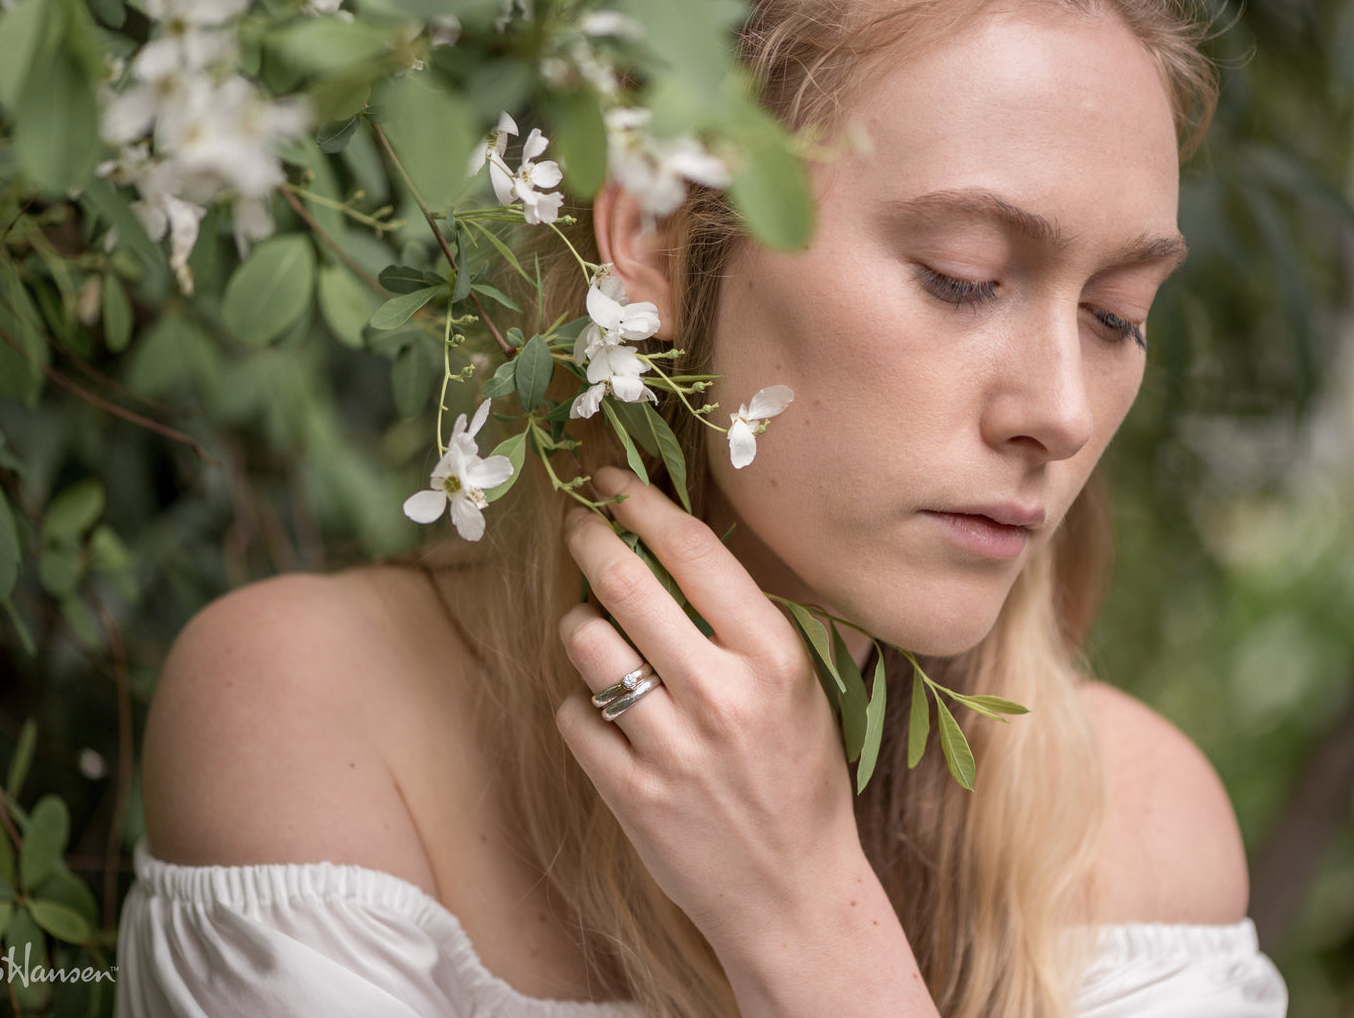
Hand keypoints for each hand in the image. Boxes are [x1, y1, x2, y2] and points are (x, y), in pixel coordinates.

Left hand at [555, 468, 865, 955]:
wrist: (794, 895)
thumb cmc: (800, 778)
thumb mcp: (803, 688)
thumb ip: (748, 620)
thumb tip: (675, 541)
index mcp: (774, 660)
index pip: (694, 552)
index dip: (642, 502)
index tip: (612, 481)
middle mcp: (722, 697)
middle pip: (625, 584)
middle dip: (589, 539)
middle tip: (578, 525)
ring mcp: (671, 749)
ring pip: (587, 644)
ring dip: (580, 624)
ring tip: (596, 631)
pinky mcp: (630, 795)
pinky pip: (573, 715)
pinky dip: (580, 704)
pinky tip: (604, 711)